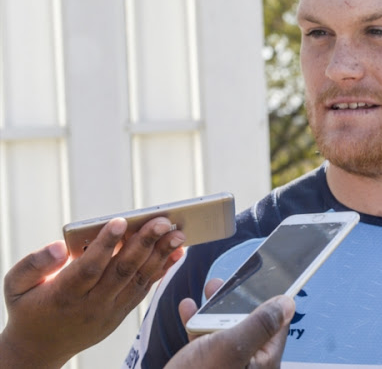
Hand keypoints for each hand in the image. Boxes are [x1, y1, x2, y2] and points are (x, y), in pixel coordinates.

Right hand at [0, 217, 184, 368]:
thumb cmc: (29, 307)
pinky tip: (176, 252)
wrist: (41, 347)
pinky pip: (144, 290)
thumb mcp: (16, 285)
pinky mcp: (121, 313)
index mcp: (63, 295)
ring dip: (161, 255)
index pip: (89, 268)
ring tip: (178, 233)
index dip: (105, 244)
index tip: (121, 221)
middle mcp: (90, 305)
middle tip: (163, 221)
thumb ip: (34, 263)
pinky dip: (162, 270)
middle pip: (122, 271)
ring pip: (139, 280)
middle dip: (145, 243)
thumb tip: (59, 247)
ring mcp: (109, 311)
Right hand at [168, 282, 294, 367]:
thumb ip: (259, 324)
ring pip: (227, 330)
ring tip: (210, 288)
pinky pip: (206, 341)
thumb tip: (287, 303)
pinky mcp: (207, 368)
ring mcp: (227, 367)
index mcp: (263, 363)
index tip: (268, 276)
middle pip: (251, 324)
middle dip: (239, 299)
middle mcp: (249, 365)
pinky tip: (188, 308)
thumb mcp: (231, 347)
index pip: (277, 325)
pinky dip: (198, 323)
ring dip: (216, 308)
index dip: (273, 299)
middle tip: (232, 279)